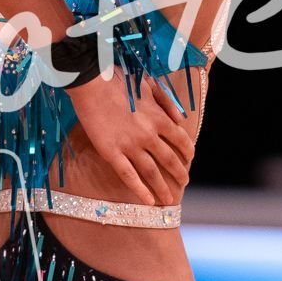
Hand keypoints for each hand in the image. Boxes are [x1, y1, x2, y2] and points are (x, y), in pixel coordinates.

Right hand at [68, 74, 194, 206]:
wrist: (92, 83)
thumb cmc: (119, 79)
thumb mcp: (149, 84)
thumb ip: (167, 102)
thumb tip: (180, 118)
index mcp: (159, 118)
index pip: (181, 140)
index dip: (187, 151)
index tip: (189, 159)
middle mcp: (149, 135)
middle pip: (169, 159)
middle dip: (179, 173)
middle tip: (184, 183)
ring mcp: (130, 146)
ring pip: (151, 172)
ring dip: (162, 187)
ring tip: (169, 199)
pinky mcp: (111, 153)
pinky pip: (128, 176)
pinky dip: (140, 190)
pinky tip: (148, 201)